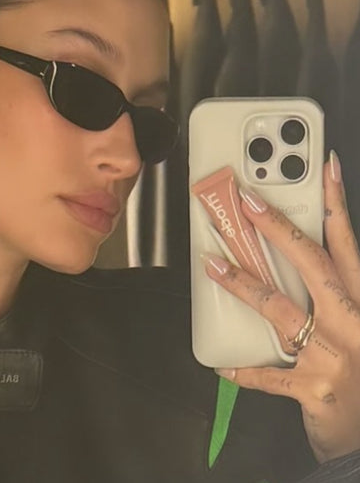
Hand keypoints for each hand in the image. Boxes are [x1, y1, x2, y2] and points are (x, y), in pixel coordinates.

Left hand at [204, 150, 359, 462]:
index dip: (336, 204)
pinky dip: (245, 371)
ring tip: (212, 265)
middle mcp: (350, 322)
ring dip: (242, 284)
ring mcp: (331, 355)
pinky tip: (222, 365)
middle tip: (248, 202)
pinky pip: (269, 377)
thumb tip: (301, 263)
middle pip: (312, 263)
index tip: (325, 168)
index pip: (348, 244)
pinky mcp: (313, 388)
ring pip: (279, 309)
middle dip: (278, 229)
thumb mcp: (356, 324)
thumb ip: (336, 295)